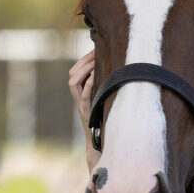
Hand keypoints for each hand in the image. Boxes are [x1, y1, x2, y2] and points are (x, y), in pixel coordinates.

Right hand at [68, 49, 99, 171]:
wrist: (102, 143)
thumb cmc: (106, 122)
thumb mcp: (106, 102)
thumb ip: (107, 89)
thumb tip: (121, 72)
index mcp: (82, 93)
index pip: (75, 71)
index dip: (83, 59)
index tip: (94, 49)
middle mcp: (79, 98)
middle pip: (72, 74)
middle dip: (83, 61)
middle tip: (95, 52)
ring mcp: (82, 104)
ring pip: (73, 82)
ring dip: (84, 69)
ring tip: (95, 61)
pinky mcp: (87, 112)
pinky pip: (84, 95)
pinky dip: (90, 83)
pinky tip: (97, 75)